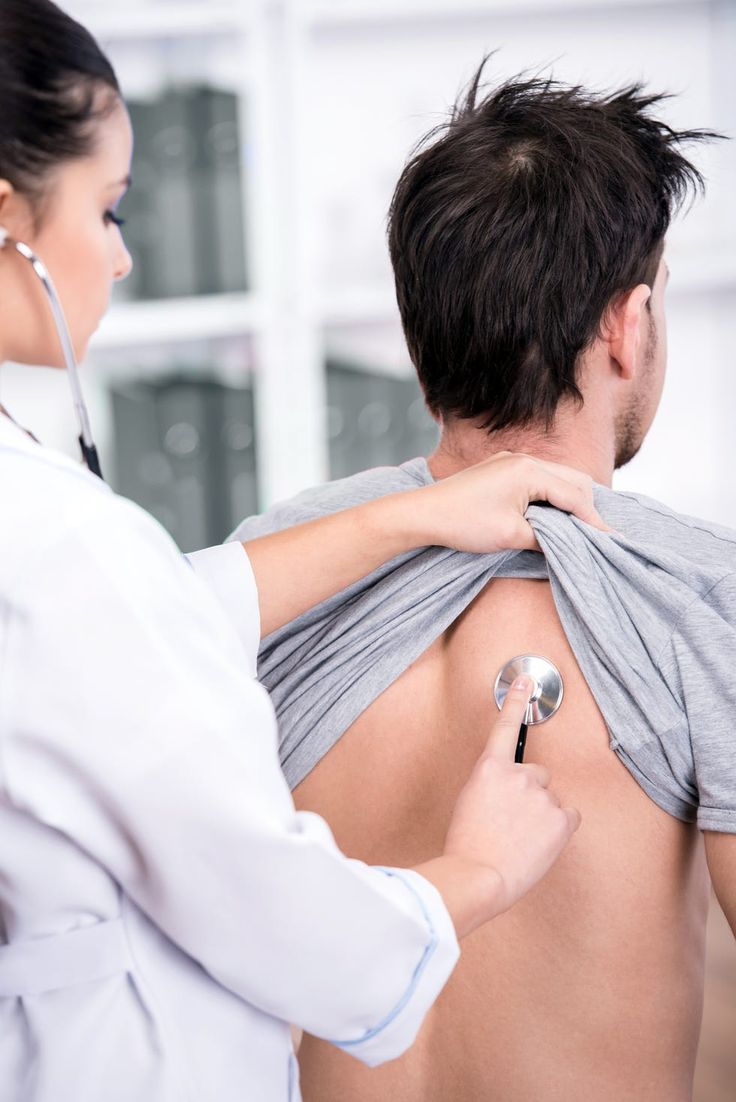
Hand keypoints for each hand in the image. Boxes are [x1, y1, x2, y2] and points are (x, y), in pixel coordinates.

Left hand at [411, 451, 609, 552]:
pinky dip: (553, 496)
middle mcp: (523, 459)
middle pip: (572, 480)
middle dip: (588, 506)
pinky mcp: (501, 470)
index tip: (611, 539)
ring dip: (571, 501)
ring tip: (581, 526)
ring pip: (556, 478)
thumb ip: (546, 538)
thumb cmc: (463, 523)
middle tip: (600, 533)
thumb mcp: (511, 536)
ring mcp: (511, 462)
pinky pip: (539, 480)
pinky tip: (554, 515)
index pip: (575, 495)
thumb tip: (567, 544)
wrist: (423, 514)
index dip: (594, 520)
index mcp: (529, 470)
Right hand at [416, 677, 579, 935]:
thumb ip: (494, 787)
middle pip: (537, 774)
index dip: (515, 702)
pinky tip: (539, 843)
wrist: (478, 874)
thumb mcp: (471, 803)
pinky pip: (569, 817)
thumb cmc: (467, 845)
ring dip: (542, 815)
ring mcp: (542, 795)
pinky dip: (558, 830)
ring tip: (521, 838)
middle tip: (512, 821)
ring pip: (551, 800)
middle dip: (530, 793)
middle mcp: (519, 774)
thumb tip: (514, 793)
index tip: (524, 681)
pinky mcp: (561, 818)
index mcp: (489, 769)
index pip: (505, 728)